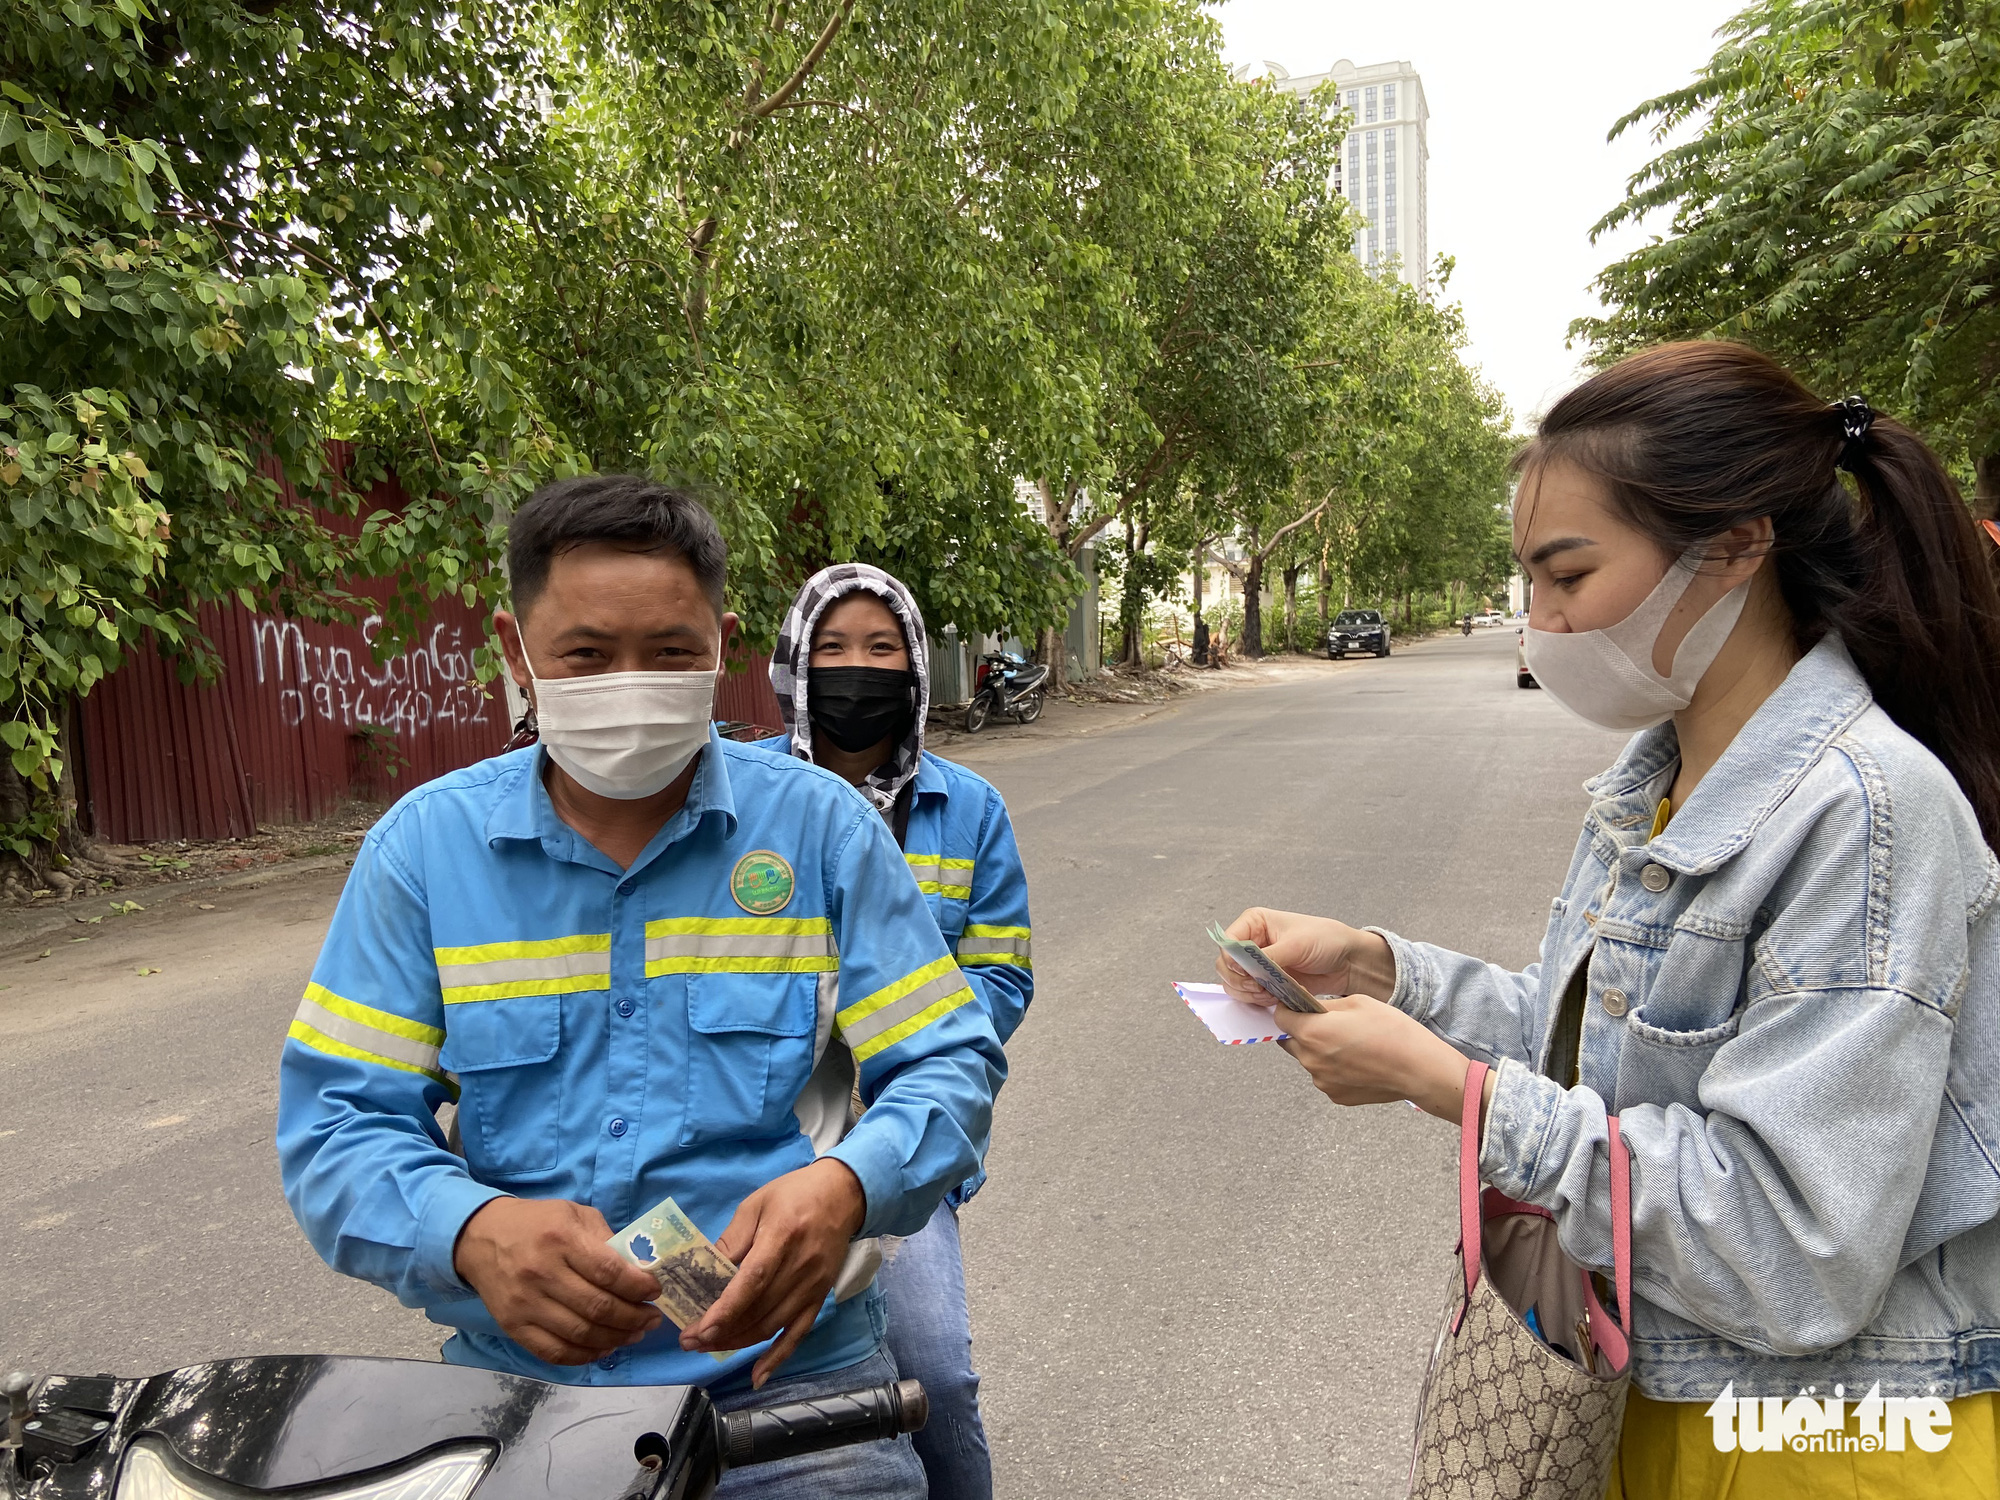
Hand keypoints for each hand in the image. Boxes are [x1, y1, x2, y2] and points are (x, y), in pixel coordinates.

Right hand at [453, 1197, 664, 1364]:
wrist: (480, 1238)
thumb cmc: (538, 1222)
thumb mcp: (574, 1215)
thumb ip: (606, 1240)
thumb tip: (640, 1270)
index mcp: (561, 1239)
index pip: (609, 1271)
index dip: (639, 1287)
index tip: (655, 1291)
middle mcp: (542, 1273)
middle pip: (598, 1308)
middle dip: (634, 1317)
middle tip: (652, 1318)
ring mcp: (525, 1304)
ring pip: (580, 1334)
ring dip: (616, 1339)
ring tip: (635, 1334)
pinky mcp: (513, 1327)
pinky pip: (554, 1352)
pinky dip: (585, 1356)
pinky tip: (604, 1348)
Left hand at [682, 1157, 866, 1387]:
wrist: (843, 1194)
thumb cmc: (794, 1193)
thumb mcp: (756, 1204)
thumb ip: (732, 1239)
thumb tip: (704, 1272)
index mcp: (782, 1237)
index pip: (752, 1282)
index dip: (726, 1310)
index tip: (699, 1329)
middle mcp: (800, 1268)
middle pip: (758, 1310)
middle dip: (720, 1332)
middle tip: (689, 1341)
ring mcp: (813, 1287)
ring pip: (771, 1326)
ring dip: (737, 1343)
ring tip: (707, 1348)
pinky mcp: (820, 1297)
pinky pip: (798, 1334)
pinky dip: (777, 1358)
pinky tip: (757, 1377)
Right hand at [1214, 908, 1395, 1005]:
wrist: (1347, 961)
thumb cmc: (1326, 940)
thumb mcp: (1297, 945)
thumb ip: (1269, 956)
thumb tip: (1246, 968)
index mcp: (1254, 923)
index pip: (1227, 942)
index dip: (1231, 960)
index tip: (1247, 973)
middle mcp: (1251, 943)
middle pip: (1225, 966)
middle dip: (1240, 980)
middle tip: (1259, 988)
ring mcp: (1257, 964)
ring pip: (1234, 983)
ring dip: (1248, 993)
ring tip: (1269, 994)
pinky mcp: (1265, 982)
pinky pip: (1248, 995)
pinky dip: (1256, 1000)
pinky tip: (1274, 998)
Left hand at [1262, 991, 1478, 1122]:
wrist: (1419, 1070)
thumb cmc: (1392, 1032)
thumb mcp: (1358, 1003)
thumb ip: (1325, 1005)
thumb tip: (1309, 1006)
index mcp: (1312, 1033)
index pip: (1281, 1018)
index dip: (1288, 1008)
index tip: (1297, 1004)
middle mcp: (1311, 1060)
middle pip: (1290, 1041)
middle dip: (1301, 1029)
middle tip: (1326, 1022)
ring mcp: (1322, 1081)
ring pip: (1308, 1059)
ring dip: (1318, 1049)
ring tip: (1349, 1042)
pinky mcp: (1336, 1095)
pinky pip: (1325, 1076)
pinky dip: (1333, 1067)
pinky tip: (1357, 1060)